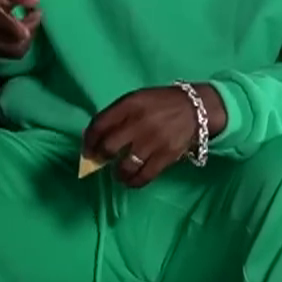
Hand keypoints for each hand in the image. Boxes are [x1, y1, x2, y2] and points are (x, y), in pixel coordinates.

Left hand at [83, 85, 226, 188]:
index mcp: (129, 105)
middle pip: (109, 146)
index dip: (89, 140)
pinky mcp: (166, 156)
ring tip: (118, 174)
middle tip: (100, 161)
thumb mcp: (136, 99)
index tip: (86, 149)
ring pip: (125, 165)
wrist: (195, 108)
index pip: (100, 124)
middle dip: (100, 157)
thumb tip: (94, 136)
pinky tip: (130, 181)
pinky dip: (134, 182)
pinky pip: (145, 175)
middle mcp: (138, 123)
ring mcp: (153, 141)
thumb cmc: (159, 104)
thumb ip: (116, 114)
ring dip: (118, 173)